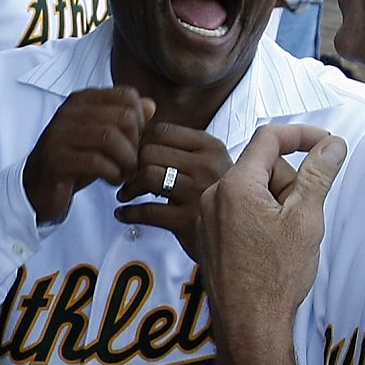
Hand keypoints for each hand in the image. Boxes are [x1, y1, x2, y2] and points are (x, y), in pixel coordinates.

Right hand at [23, 88, 155, 224]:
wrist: (38, 189)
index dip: (141, 121)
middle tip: (133, 163)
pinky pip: (96, 162)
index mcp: (82, 100)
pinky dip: (113, 174)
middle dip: (136, 144)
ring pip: (111, 138)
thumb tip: (151, 105)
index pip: (126, 96)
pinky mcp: (57, 160)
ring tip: (126, 174)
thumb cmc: (74, 162)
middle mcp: (69, 112)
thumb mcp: (102, 139)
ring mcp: (60, 135)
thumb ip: (125, 120)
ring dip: (127, 161)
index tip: (136, 142)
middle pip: (123, 117)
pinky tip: (113, 181)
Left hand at [114, 123, 233, 258]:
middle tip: (126, 176)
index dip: (139, 141)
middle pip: (150, 152)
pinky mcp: (188, 221)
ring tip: (125, 194)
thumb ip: (183, 147)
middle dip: (131, 165)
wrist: (241, 235)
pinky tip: (124, 213)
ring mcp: (198, 193)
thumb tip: (143, 128)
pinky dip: (129, 213)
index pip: (162, 131)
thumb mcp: (211, 163)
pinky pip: (147, 211)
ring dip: (128, 188)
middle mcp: (207, 166)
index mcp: (211, 147)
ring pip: (147, 176)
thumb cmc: (218, 198)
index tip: (132, 153)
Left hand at [196, 123, 346, 356]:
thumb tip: (333, 144)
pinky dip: (260, 220)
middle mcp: (213, 196)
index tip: (326, 145)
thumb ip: (318, 174)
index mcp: (235, 185)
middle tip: (304, 218)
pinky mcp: (209, 237)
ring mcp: (207, 218)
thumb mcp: (306, 219)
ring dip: (276, 204)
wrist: (249, 327)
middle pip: (261, 167)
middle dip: (289, 183)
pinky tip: (270, 250)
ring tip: (287, 240)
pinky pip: (238, 212)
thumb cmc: (276, 277)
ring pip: (252, 192)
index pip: (269, 137)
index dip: (302, 135)